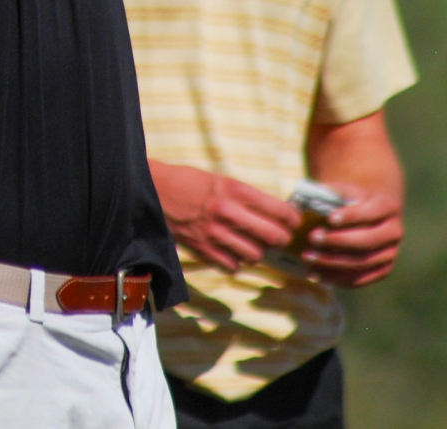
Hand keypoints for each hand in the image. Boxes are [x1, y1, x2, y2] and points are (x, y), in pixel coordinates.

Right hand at [149, 161, 301, 272]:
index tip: (293, 221)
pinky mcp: (202, 249)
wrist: (153, 190)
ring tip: (253, 244)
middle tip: (280, 237)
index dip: (293, 219)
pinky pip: (233, 266)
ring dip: (258, 252)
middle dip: (282, 239)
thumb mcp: (222, 180)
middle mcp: (228, 212)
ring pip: (255, 254)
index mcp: (235, 190)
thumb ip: (246, 197)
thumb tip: (274, 214)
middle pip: (273, 236)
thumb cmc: (190, 182)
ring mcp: (215, 233)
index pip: (280, 211)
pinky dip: (237, 262)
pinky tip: (233, 252)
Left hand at [301, 180, 402, 287]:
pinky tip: (314, 273)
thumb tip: (310, 197)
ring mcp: (390, 254)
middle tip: (312, 238)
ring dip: (331, 262)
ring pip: (361, 263)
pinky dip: (335, 278)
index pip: (370, 213)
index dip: (351, 217)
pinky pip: (359, 280)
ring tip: (307, 257)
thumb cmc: (350, 202)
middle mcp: (393, 232)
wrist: (368, 217)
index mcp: (388, 207)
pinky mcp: (381, 271)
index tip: (330, 219)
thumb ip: (332, 193)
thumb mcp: (345, 192)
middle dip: (337, 241)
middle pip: (366, 241)